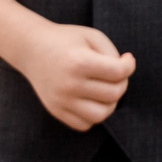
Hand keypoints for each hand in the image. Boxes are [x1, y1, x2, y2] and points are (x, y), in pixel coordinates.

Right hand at [19, 22, 134, 130]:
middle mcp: (69, 84)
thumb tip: (124, 76)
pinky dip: (93, 115)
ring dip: (110, 103)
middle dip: (122, 83)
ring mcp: (61, 100)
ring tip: (106, 90)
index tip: (126, 59)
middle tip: (116, 74)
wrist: (31, 48)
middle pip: (113, 94)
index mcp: (79, 61)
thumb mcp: (92, 36)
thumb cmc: (66, 40)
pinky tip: (92, 99)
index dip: (129, 65)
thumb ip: (112, 54)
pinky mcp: (55, 110)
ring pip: (101, 115)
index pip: (118, 73)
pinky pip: (84, 124)